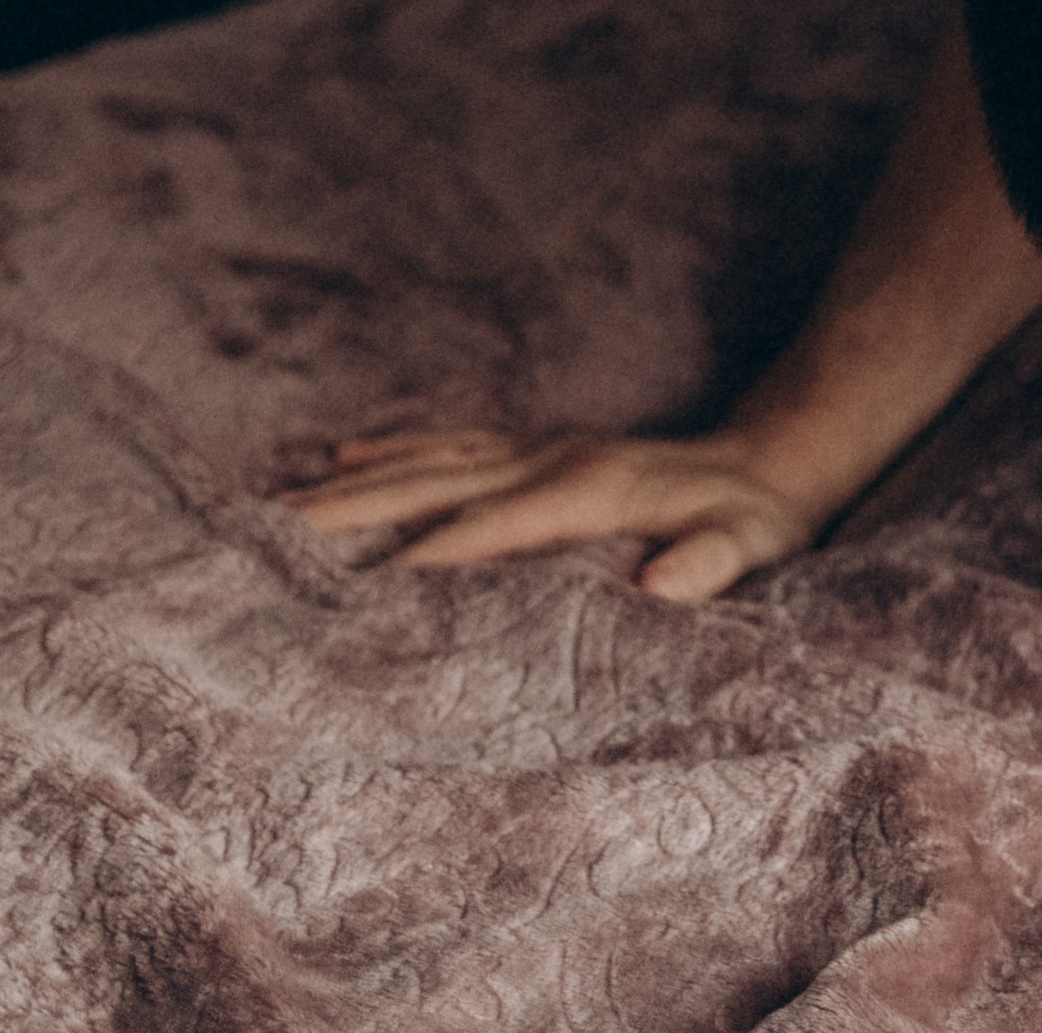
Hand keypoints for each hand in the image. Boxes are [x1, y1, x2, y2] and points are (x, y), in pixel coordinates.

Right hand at [288, 423, 824, 602]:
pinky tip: (351, 452)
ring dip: (355, 481)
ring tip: (278, 502)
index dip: (418, 561)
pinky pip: (453, 445)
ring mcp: (541, 449)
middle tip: (266, 535)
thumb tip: (668, 582)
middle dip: (348, 511)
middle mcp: (548, 461)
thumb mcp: (753, 545)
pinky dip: (397, 448)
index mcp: (585, 492)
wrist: (776, 456)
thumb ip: (712, 563)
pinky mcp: (543, 450)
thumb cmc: (759, 518)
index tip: (345, 597)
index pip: (482, 531)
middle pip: (430, 484)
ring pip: (428, 461)